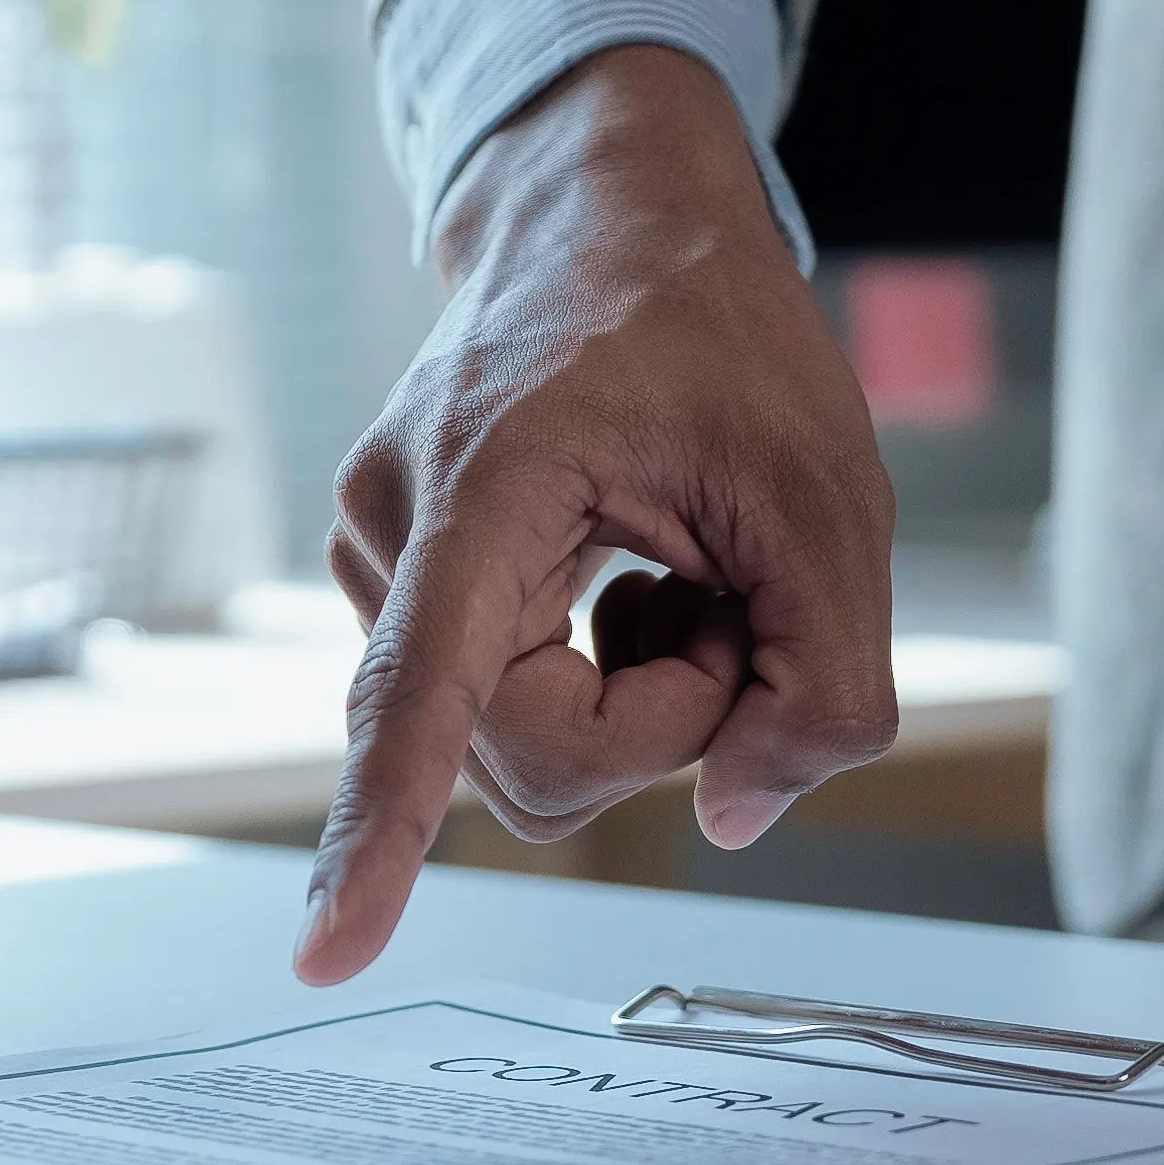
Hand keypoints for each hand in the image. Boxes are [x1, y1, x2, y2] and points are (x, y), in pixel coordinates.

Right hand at [300, 46, 897, 982]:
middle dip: (662, 716)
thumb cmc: (714, 328)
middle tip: (732, 601)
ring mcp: (377, 554)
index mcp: (484, 485)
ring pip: (516, 741)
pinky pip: (500, 704)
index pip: (420, 695)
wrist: (608, 211)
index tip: (330, 953)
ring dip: (633, 689)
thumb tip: (739, 817)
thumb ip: (825, 679)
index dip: (379, 837)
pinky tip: (625, 575)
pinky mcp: (395, 577)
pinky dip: (593, 669)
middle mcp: (393, 529)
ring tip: (674, 564)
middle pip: (525, 758)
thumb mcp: (833, 494)